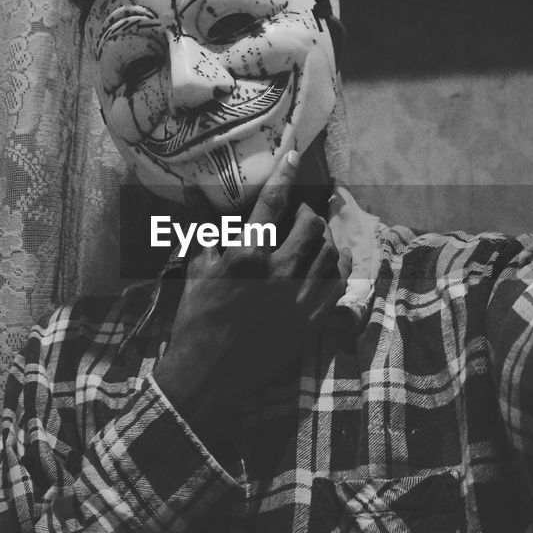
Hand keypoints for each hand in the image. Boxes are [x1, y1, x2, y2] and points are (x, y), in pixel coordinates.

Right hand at [153, 151, 345, 444]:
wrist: (208, 376)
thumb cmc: (196, 321)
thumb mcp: (195, 271)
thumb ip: (205, 231)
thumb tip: (196, 194)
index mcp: (246, 256)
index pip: (273, 203)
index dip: (286, 174)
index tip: (296, 155)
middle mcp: (278, 272)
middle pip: (309, 223)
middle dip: (307, 209)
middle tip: (299, 209)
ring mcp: (300, 298)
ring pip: (329, 250)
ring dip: (324, 234)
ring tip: (316, 231)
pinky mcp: (312, 320)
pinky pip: (337, 281)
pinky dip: (337, 263)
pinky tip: (330, 257)